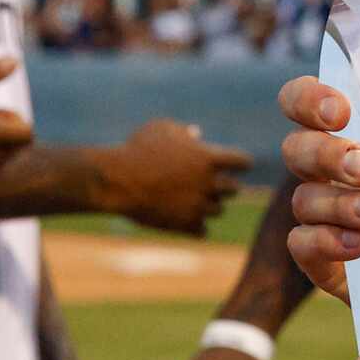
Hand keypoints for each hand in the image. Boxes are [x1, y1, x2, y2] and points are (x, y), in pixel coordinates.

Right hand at [104, 118, 252, 234]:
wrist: (116, 180)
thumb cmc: (136, 149)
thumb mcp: (159, 129)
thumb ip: (182, 131)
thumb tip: (196, 134)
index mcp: (209, 158)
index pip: (243, 162)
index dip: (240, 163)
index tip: (234, 164)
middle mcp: (209, 183)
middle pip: (234, 189)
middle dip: (224, 185)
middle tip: (208, 183)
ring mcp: (198, 206)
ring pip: (218, 210)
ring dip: (208, 205)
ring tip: (190, 198)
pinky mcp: (185, 225)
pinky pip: (202, 230)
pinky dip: (195, 224)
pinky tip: (182, 215)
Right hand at [274, 76, 359, 301]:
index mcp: (358, 130)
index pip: (306, 101)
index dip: (309, 99)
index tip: (340, 109)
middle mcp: (332, 169)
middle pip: (296, 148)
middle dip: (325, 153)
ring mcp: (326, 214)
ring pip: (302, 199)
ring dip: (335, 203)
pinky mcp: (325, 258)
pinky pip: (302, 245)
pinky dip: (327, 243)